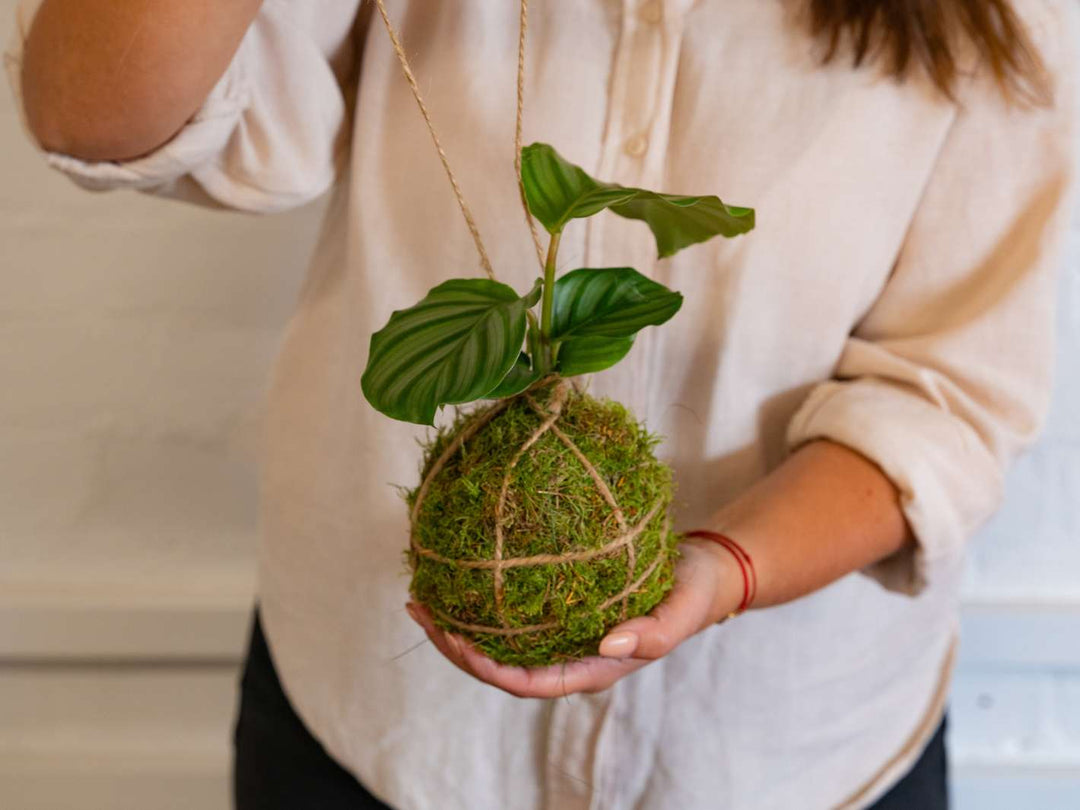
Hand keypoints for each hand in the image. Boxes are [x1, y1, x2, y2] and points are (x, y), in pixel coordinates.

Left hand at [404, 537, 743, 697]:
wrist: (705, 572)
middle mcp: (572, 655)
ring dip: (460, 625)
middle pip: (501, 665)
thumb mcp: (684, 612)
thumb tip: (607, 646)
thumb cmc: (694, 594)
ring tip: (423, 597)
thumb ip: (654, 633)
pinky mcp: (562, 609)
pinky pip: (513, 614)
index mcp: (595, 667)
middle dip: (456, 645)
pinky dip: (483, 601)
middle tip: (419, 609)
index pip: (529, 682)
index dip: (486, 667)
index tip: (453, 640)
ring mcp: (564, 634)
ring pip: (501, 641)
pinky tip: (460, 577)